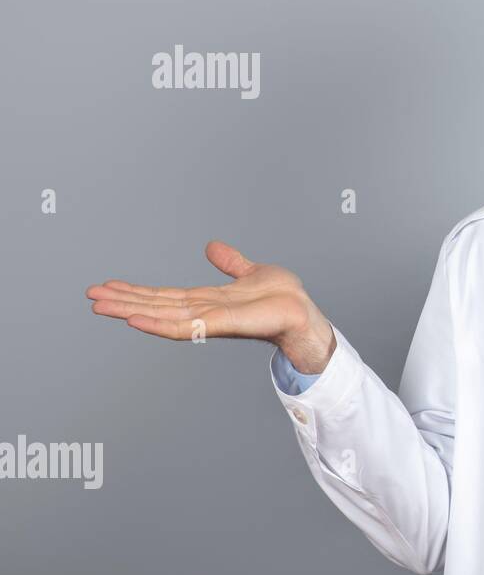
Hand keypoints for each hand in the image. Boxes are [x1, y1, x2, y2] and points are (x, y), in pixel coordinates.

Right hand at [86, 240, 336, 373]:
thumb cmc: (282, 299)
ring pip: (160, 315)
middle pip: (155, 305)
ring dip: (129, 310)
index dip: (137, 291)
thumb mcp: (250, 272)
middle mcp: (202, 311)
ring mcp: (208, 320)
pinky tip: (134, 320)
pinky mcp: (219, 325)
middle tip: (90, 297)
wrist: (303, 312)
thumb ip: (230, 263)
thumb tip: (212, 247)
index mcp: (207, 300)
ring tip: (99, 306)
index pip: (164, 295)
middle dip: (123, 301)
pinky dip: (157, 324)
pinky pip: (183, 327)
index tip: (109, 286)